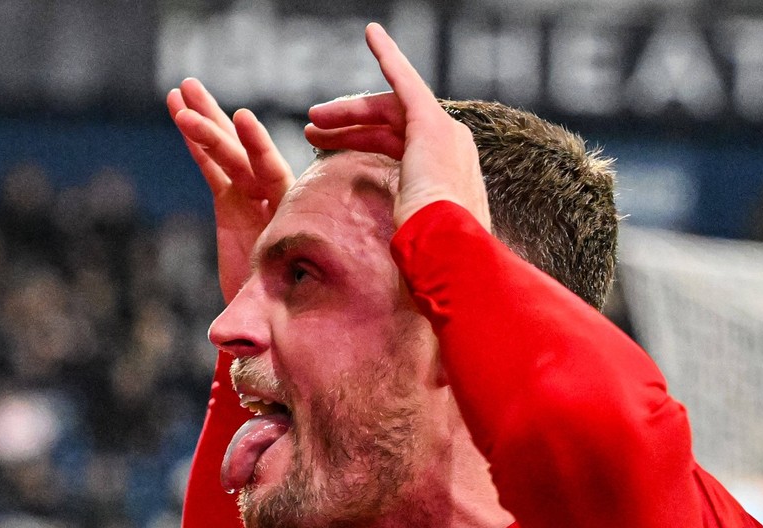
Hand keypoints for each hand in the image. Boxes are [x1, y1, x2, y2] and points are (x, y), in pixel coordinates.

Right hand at [167, 80, 294, 300]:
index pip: (274, 173)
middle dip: (217, 126)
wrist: (269, 316)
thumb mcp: (276, 303)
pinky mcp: (231, 201)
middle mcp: (275, 197)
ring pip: (226, 153)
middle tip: (192, 95)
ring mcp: (252, 196)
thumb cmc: (281, 311)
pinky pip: (211, 165)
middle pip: (244, 155)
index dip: (258, 147)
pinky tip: (175, 108)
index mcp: (293, 213)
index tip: (243, 119)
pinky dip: (195, 142)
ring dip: (203, 121)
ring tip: (180, 89)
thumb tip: (253, 318)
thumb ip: (265, 299)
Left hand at [304, 23, 490, 231]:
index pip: (398, 147)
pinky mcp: (430, 123)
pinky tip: (372, 34)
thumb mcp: (412, 239)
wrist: (449, 250)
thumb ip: (403, 228)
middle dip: (349, 127)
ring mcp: (443, 134)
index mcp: (446, 176)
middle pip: (391, 127)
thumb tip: (393, 251)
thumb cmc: (430, 258)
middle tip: (312, 131)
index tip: (332, 143)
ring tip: (311, 119)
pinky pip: (405, 80)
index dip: (363, 141)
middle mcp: (451, 150)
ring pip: (388, 110)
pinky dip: (389, 55)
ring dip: (349, 112)